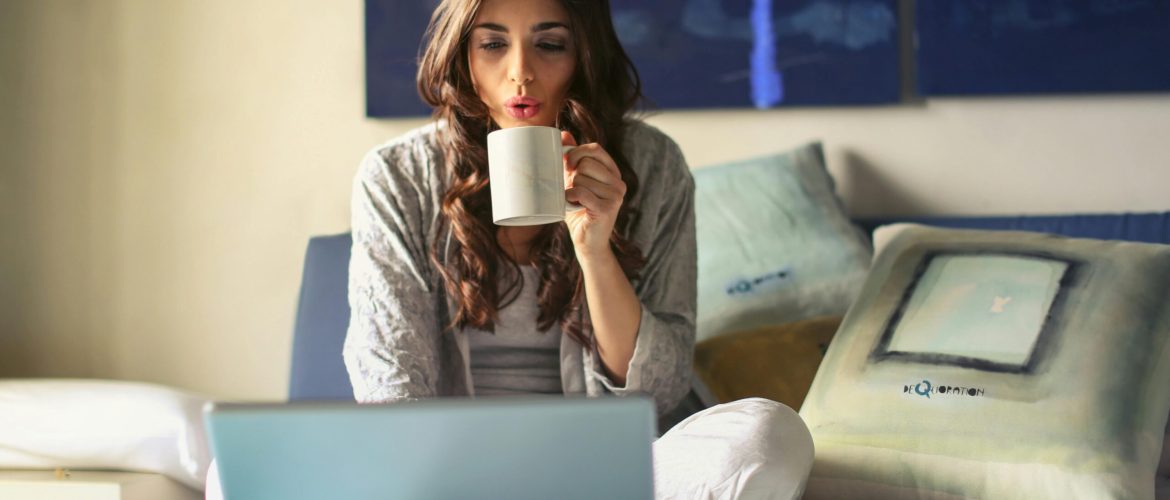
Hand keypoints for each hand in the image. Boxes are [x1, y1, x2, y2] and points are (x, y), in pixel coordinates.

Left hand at [561, 131, 625, 261]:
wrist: (587, 242)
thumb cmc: (579, 210)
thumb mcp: (575, 181)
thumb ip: (572, 159)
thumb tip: (563, 134)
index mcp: (613, 172)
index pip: (595, 149)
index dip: (577, 152)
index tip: (567, 164)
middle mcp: (618, 182)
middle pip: (586, 163)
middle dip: (572, 175)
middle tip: (572, 190)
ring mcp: (616, 196)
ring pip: (582, 178)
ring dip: (571, 189)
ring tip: (575, 201)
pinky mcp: (608, 208)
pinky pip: (581, 192)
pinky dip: (570, 197)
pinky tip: (571, 204)